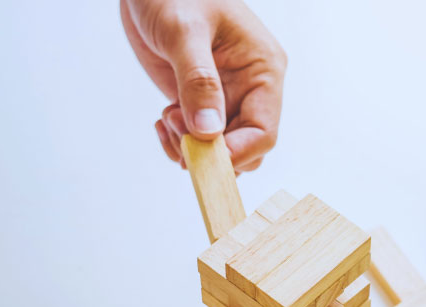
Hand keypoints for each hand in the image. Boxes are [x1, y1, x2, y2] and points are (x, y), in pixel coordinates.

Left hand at [121, 0, 285, 171]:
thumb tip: (208, 130)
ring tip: (166, 121)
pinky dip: (178, 141)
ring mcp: (225, 96)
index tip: (203, 157)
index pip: (263, 131)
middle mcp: (249, 88)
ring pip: (220, 148)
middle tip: (177, 134)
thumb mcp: (183, 32)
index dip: (236, 152)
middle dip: (210, 152)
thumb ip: (197, 80)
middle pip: (244, 147)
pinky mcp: (200, 100)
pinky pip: (200, 138)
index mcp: (262, 70)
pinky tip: (162, 121)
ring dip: (190, 149)